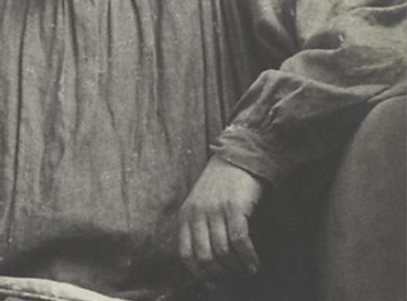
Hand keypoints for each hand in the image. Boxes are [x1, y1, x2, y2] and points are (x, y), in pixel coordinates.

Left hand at [177, 156, 263, 284]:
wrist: (237, 158)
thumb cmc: (220, 185)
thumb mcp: (200, 205)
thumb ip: (199, 229)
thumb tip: (209, 264)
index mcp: (186, 215)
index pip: (186, 255)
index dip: (200, 275)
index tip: (214, 283)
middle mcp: (198, 214)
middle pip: (206, 258)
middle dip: (221, 275)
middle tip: (234, 279)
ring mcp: (215, 210)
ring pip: (223, 253)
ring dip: (237, 269)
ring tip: (246, 271)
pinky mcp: (234, 207)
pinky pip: (239, 241)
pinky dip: (248, 258)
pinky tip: (254, 264)